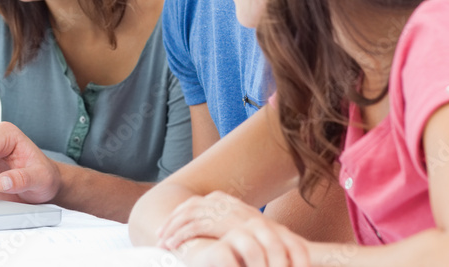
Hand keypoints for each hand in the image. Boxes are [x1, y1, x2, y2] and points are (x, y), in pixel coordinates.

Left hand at [158, 192, 309, 266]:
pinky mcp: (223, 223)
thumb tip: (221, 239)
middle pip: (190, 207)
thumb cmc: (270, 243)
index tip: (170, 228)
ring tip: (162, 243)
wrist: (288, 246)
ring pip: (189, 216)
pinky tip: (173, 246)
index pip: (199, 203)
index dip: (182, 215)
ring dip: (172, 229)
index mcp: (229, 202)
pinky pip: (195, 227)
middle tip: (160, 235)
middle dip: (172, 221)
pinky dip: (181, 236)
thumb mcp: (248, 232)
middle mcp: (226, 203)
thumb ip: (233, 231)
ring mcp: (225, 211)